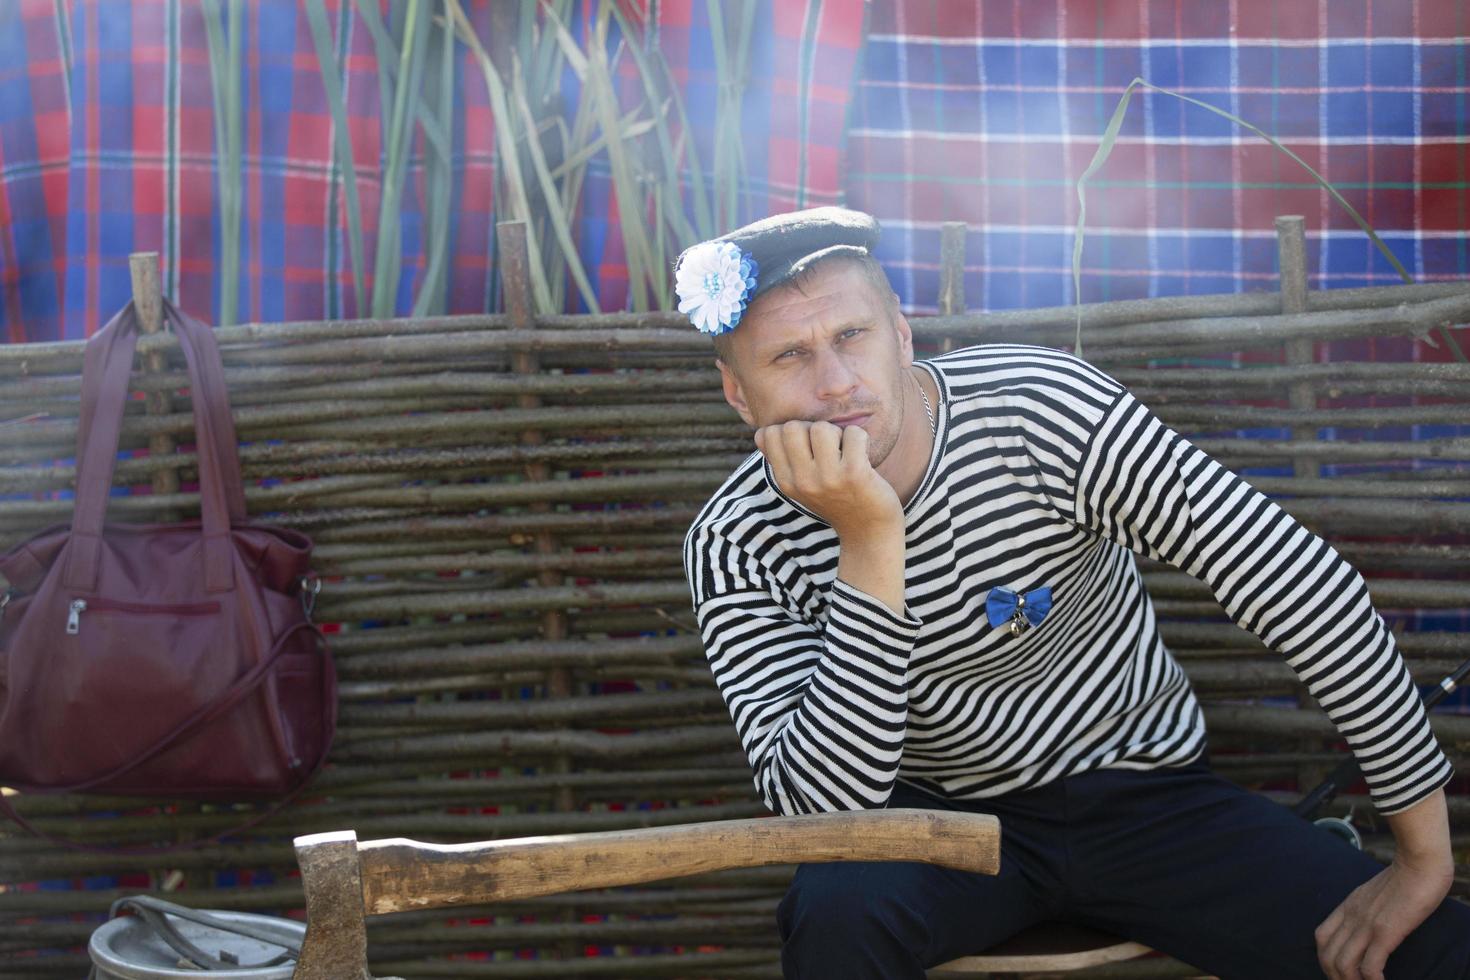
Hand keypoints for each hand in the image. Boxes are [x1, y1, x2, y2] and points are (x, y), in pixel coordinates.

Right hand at [754, 420, 902, 537]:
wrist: (869, 532)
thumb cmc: (837, 500)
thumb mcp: (802, 487)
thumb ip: (782, 461)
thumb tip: (762, 432)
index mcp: (786, 482)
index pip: (767, 434)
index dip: (788, 431)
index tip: (807, 445)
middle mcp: (803, 481)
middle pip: (791, 427)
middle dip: (812, 429)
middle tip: (828, 447)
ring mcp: (828, 478)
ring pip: (821, 428)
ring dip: (837, 433)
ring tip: (845, 451)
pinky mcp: (855, 474)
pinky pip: (852, 433)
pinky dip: (860, 438)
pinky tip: (863, 455)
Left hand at [1315, 854, 1452, 979]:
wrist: (1418, 861)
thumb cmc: (1405, 877)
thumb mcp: (1374, 893)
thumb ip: (1367, 908)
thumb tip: (1371, 924)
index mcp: (1348, 906)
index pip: (1321, 937)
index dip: (1326, 959)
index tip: (1339, 971)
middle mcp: (1352, 917)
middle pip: (1327, 954)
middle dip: (1335, 976)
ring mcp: (1366, 924)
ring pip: (1343, 964)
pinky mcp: (1386, 931)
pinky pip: (1370, 965)